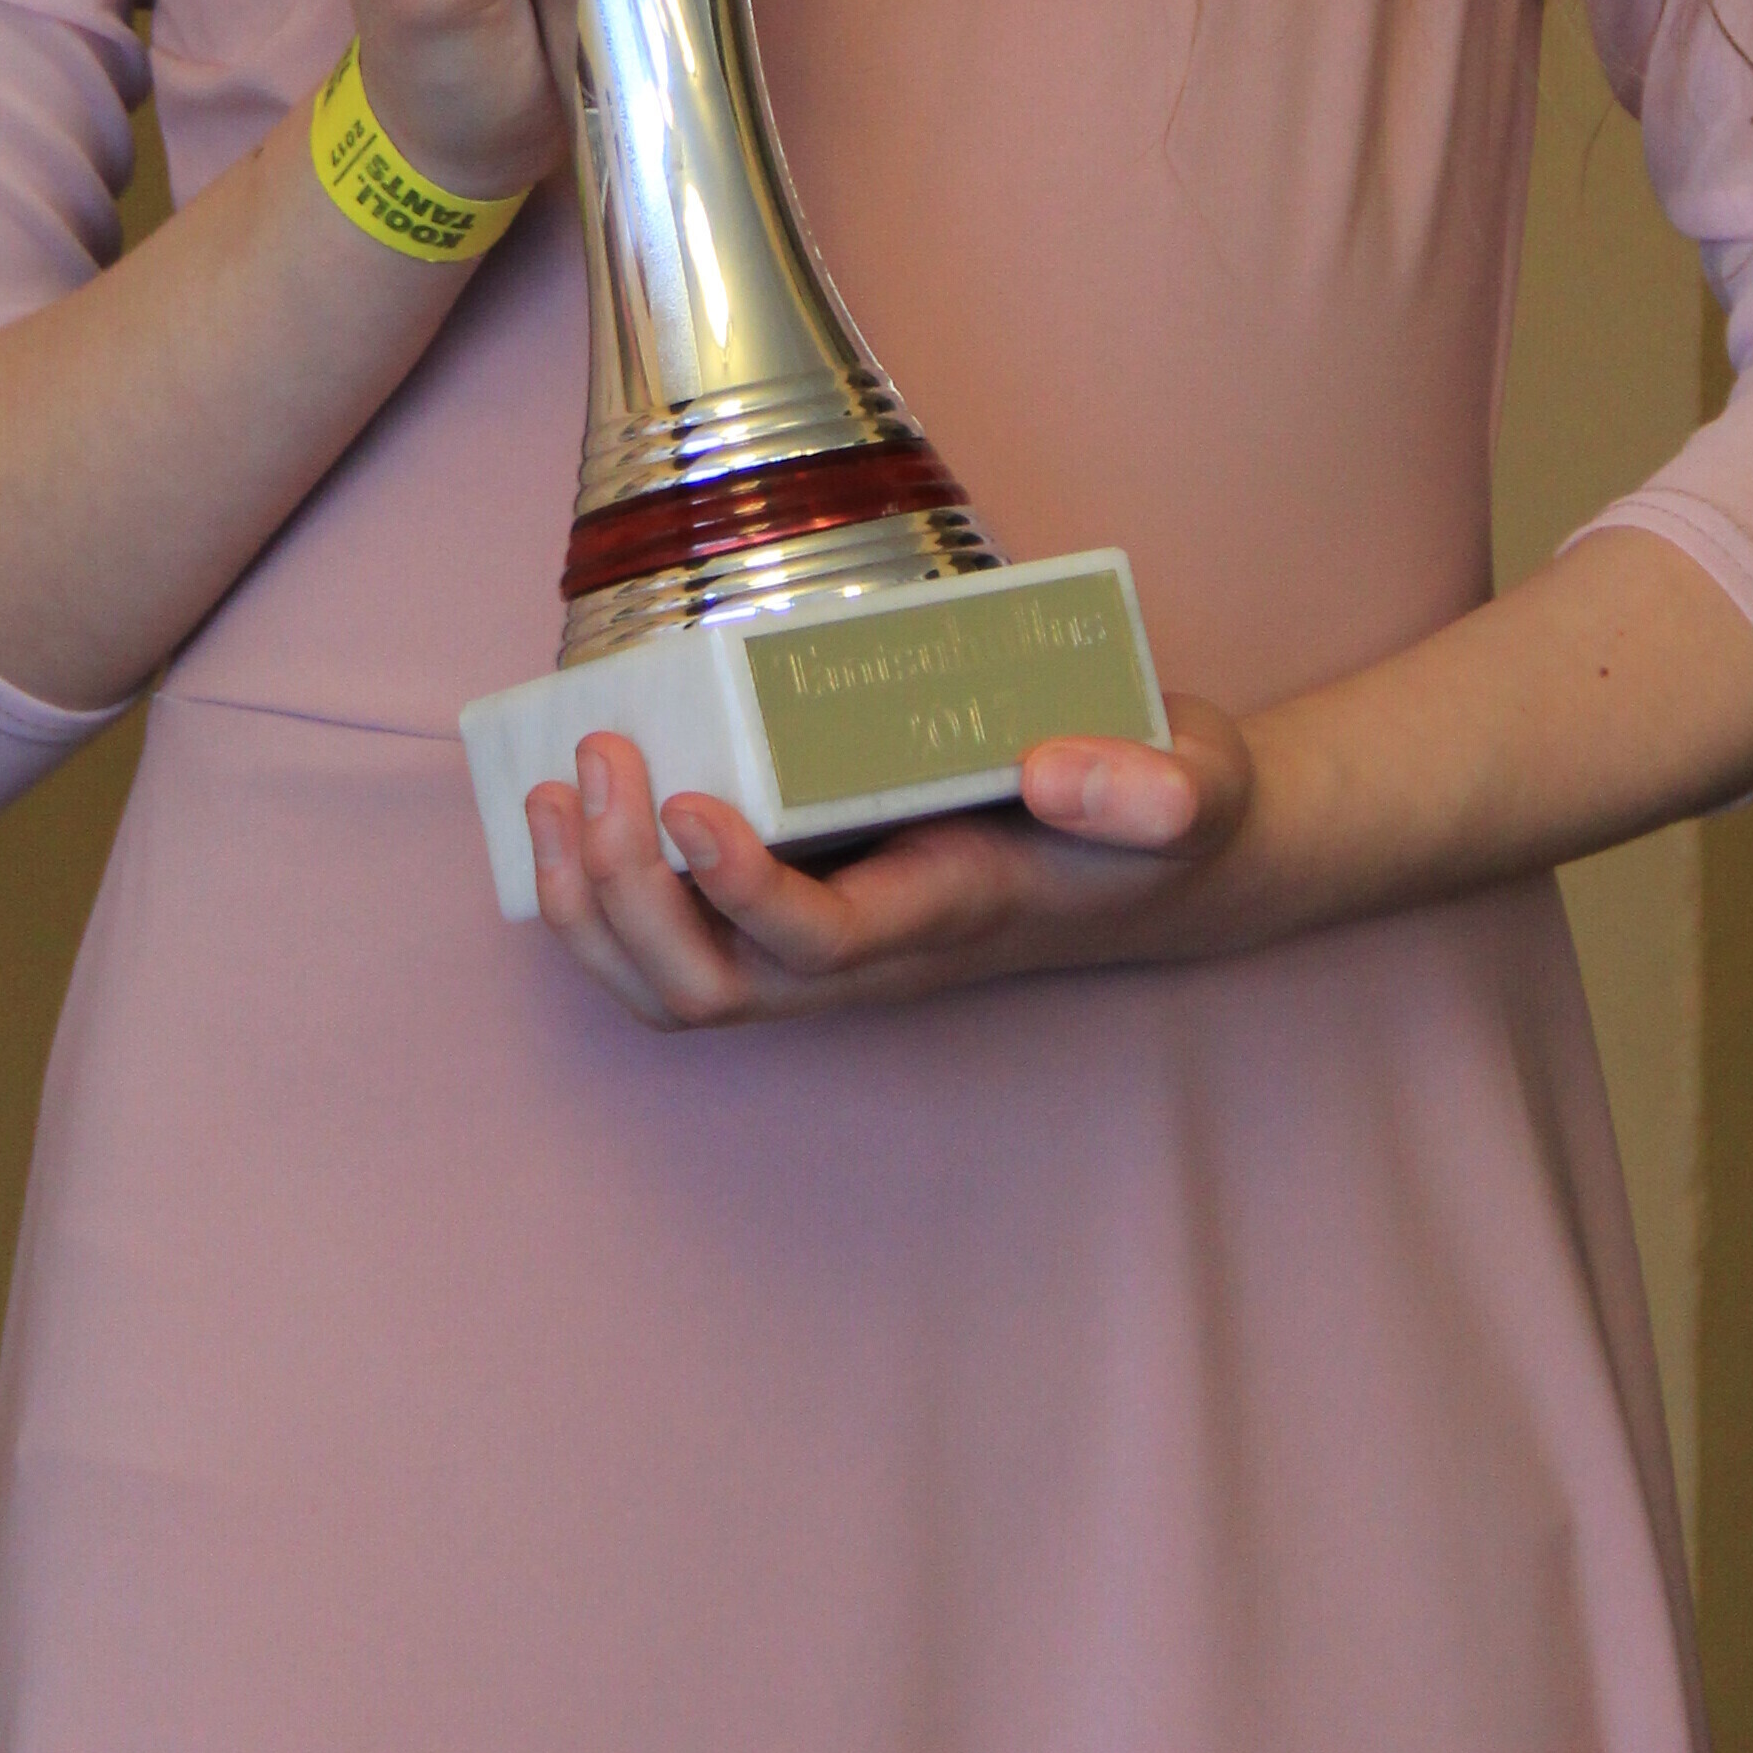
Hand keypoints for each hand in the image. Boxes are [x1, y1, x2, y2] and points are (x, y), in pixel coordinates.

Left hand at [524, 699, 1264, 1025]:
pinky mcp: (807, 907)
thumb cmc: (1168, 812)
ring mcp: (833, 941)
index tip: (687, 801)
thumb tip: (1055, 767)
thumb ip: (1155, 784)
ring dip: (594, 908)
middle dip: (631, 897)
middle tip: (600, 762)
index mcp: (954, 909)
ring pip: (679, 989)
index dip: (743, 892)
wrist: (1168, 857)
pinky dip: (603, 899)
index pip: (825, 944)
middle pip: (717, 989)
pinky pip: (679, 946)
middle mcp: (878, 949)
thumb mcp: (1195, 783)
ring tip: (557, 791)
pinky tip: (572, 813)